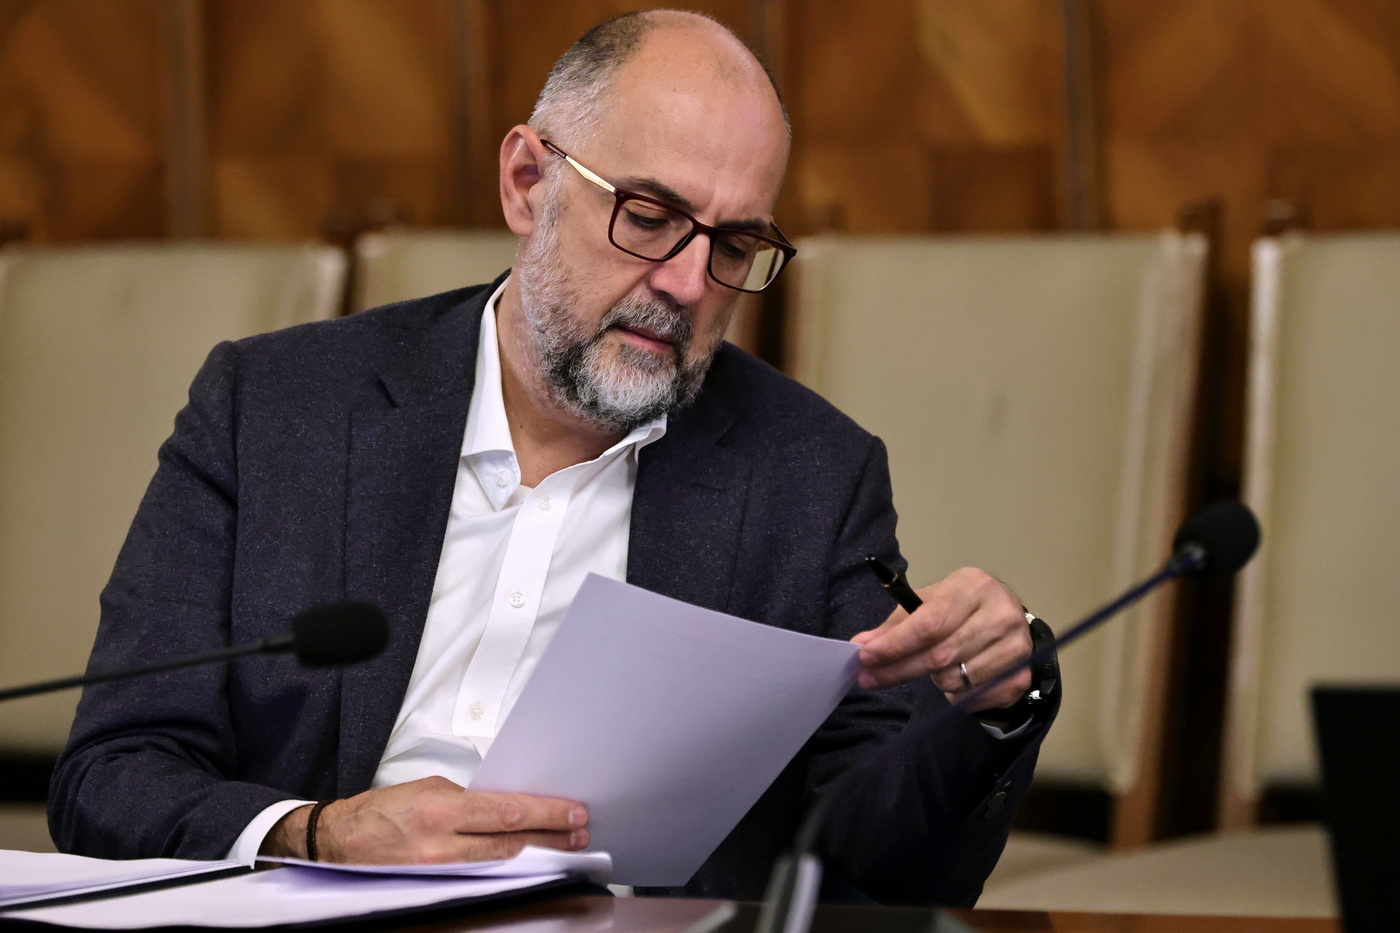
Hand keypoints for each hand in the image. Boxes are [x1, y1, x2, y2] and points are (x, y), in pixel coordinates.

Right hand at [261, 775, 587, 863]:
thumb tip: (503, 806)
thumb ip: (467, 799)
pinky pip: (481, 874)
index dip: (547, 813)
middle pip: (512, 840)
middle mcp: (443, 842)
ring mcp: (440, 869)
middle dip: (552, 835)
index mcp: (441, 808)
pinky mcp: (436, 884)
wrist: (339, 840)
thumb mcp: (428, 788)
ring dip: (538, 852)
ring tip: (565, 845)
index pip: (508, 811)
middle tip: (581, 830)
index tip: (573, 812)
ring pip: (502, 861)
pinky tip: (527, 861)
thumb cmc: (381, 811)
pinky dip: (508, 865)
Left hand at [851, 567, 1031, 712]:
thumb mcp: (930, 603)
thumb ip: (896, 625)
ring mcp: (1017, 647)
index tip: (866, 657)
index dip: (895, 644)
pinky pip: (972, 698)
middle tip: (869, 678)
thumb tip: (861, 644)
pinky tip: (958, 678)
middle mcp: (1001, 613)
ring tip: (934, 666)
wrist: (1011, 622)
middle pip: (939, 655)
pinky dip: (955, 695)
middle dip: (898, 669)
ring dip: (933, 680)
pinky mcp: (1023, 676)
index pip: (929, 623)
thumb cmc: (963, 610)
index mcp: (973, 586)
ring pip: (954, 680)